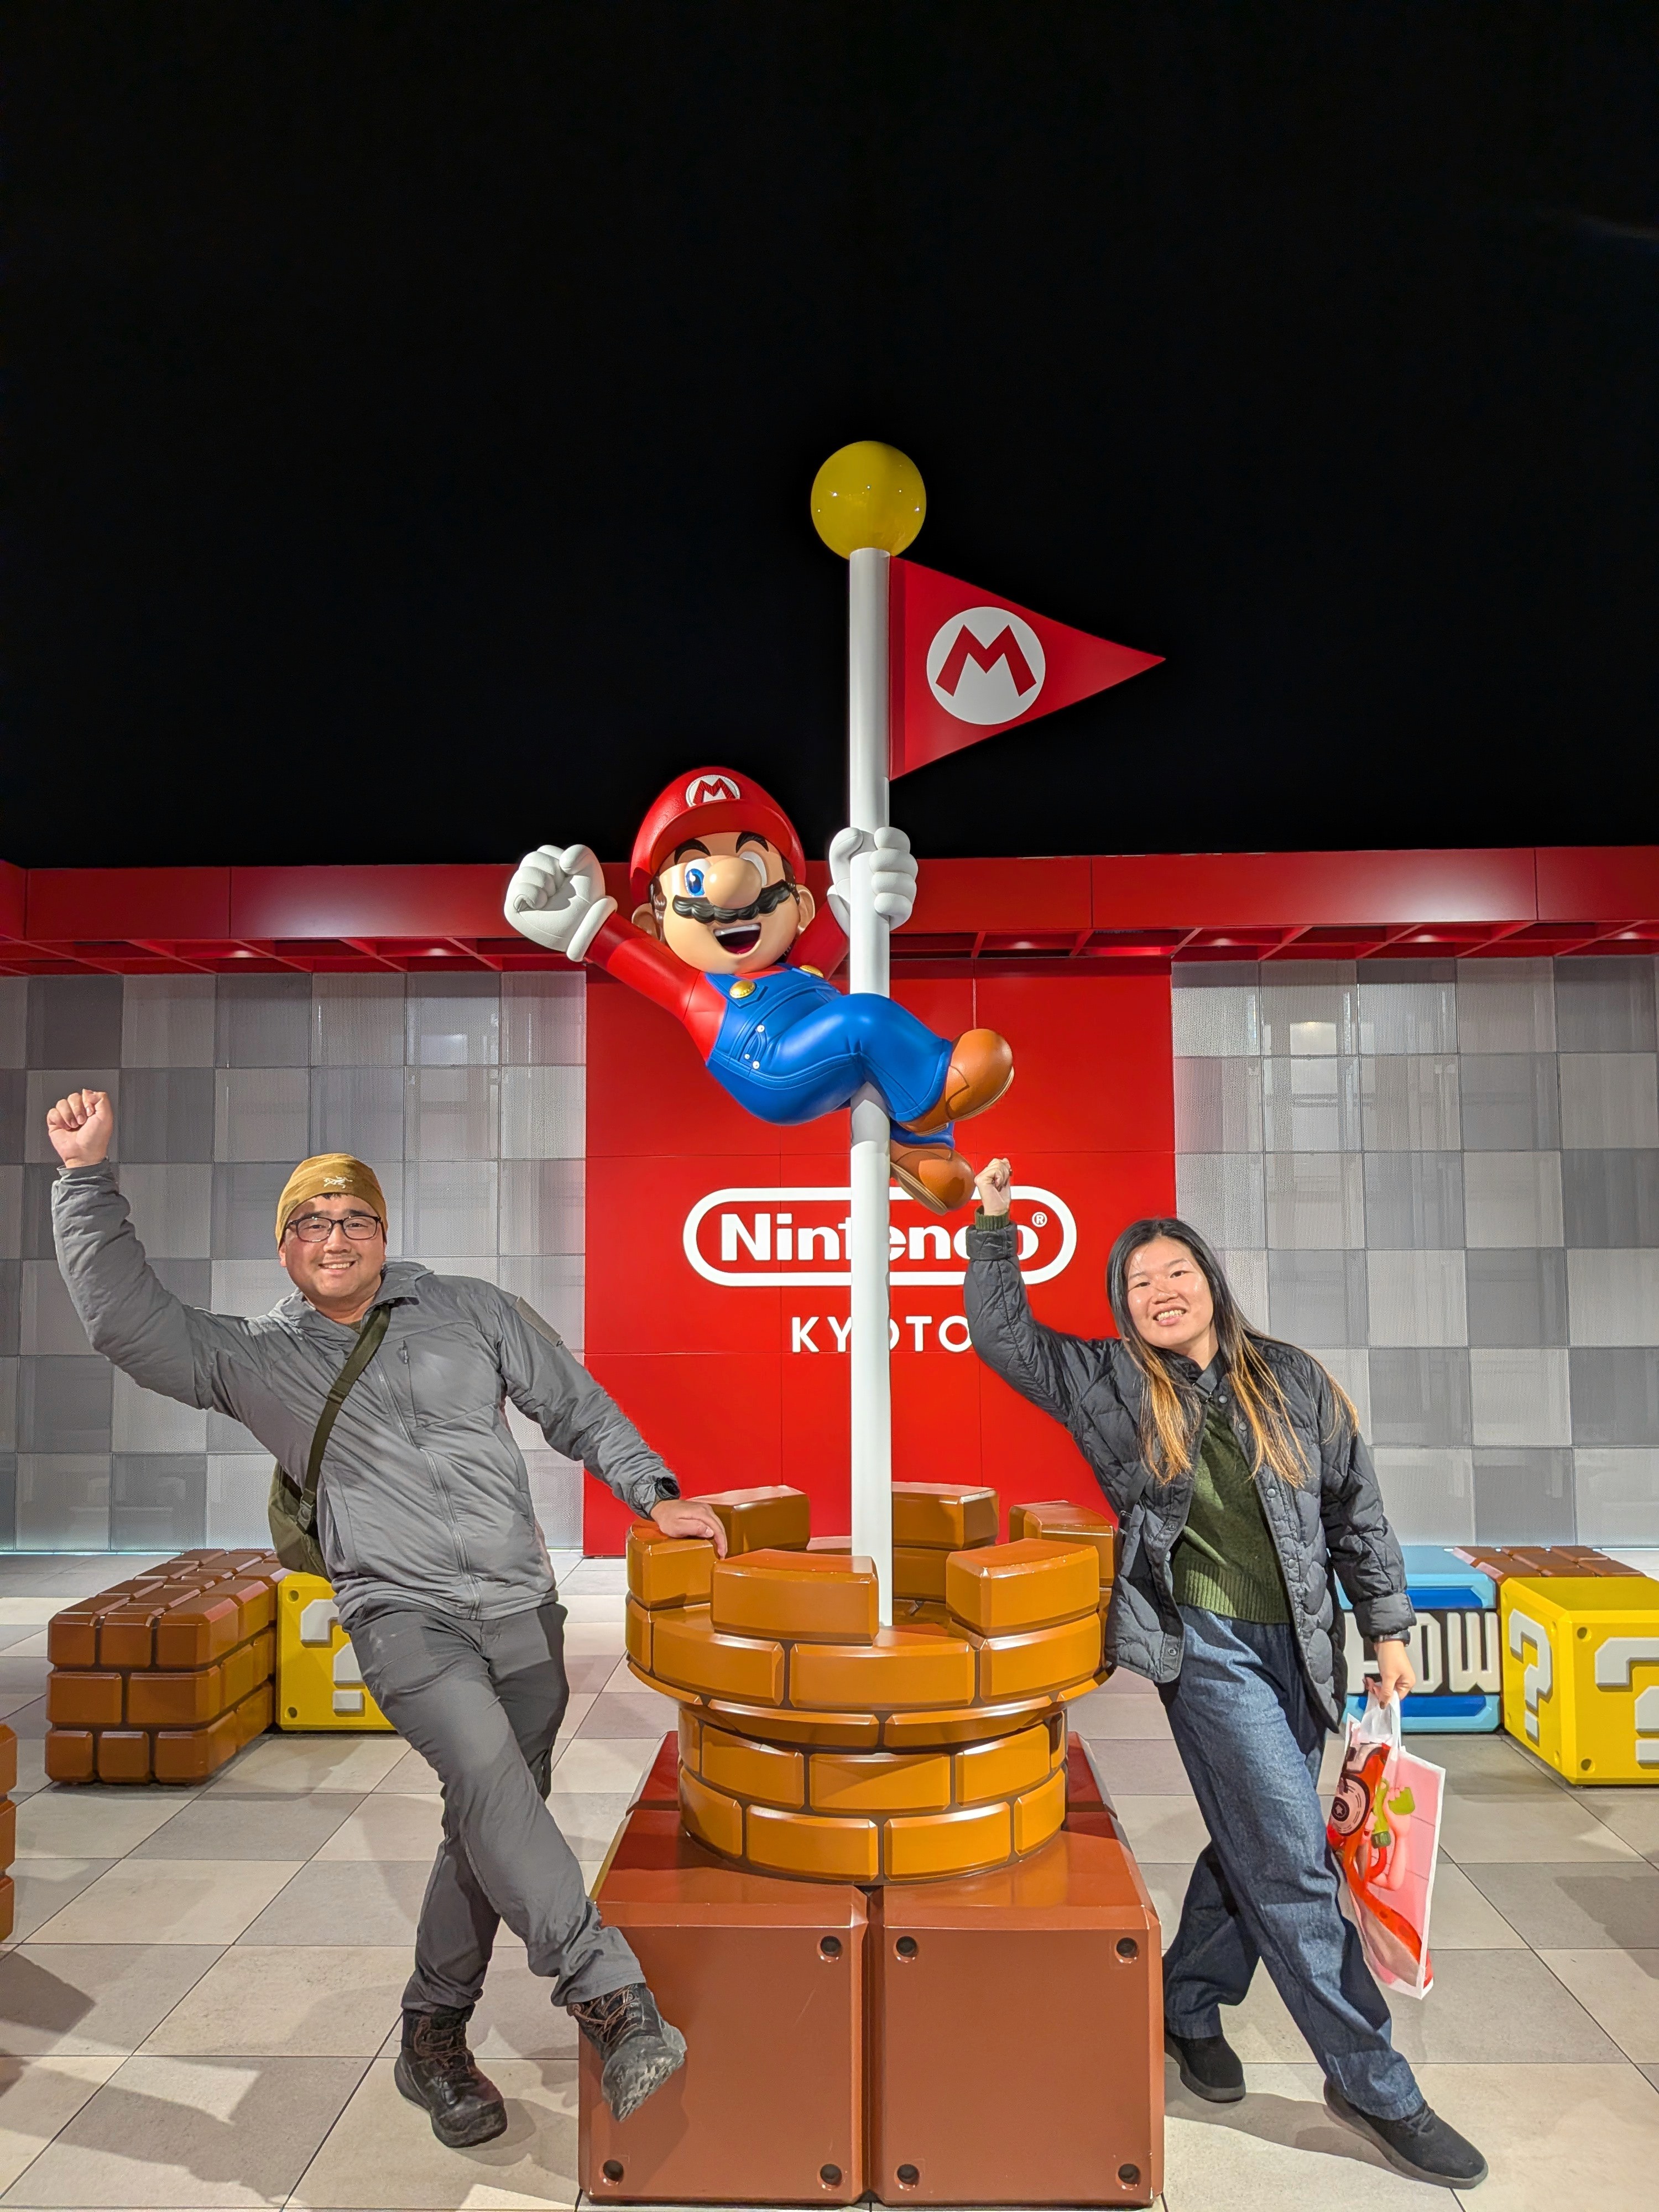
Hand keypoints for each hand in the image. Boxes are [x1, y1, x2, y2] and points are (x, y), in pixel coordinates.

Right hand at [47, 1088, 113, 1167]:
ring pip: (61, 1103)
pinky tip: (65, 1127)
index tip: (91, 1114)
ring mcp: (66, 1116)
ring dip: (68, 1116)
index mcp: (91, 1108)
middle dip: (77, 1110)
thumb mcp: (106, 1117)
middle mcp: (79, 1111)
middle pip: (73, 1097)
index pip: (85, 1094)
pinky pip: (52, 1112)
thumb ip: (102, 1099)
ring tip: (74, 1126)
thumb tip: (88, 1091)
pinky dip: (59, 1120)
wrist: (83, 1154)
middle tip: (82, 1122)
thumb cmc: (96, 1140)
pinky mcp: (55, 1122)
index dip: (87, 1103)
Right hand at [504, 844, 616, 959]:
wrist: (585, 922)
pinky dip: (534, 895)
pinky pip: (518, 889)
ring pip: (524, 873)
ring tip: (552, 900)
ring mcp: (519, 893)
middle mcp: (528, 879)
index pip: (544, 851)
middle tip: (560, 891)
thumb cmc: (586, 899)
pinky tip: (541, 904)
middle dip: (553, 874)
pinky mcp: (512, 908)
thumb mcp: (589, 867)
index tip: (569, 879)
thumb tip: (563, 862)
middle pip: (531, 858)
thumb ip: (578, 851)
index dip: (560, 864)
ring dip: (545, 886)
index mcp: (542, 867)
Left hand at [651, 1497, 728, 1555]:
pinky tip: (715, 1538)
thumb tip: (710, 1531)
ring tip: (720, 1549)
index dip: (721, 1542)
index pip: (717, 1528)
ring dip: (721, 1537)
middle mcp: (706, 1509)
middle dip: (723, 1541)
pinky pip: (714, 1522)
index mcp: (701, 1513)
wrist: (661, 1506)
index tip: (721, 1553)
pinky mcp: (703, 1510)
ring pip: (718, 1524)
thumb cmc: (666, 1518)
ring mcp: (705, 1508)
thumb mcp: (676, 1526)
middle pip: (720, 1526)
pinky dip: (716, 1531)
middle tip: (722, 1554)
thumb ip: (693, 1528)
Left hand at [827, 824, 918, 930]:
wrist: (842, 912)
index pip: (902, 842)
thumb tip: (856, 835)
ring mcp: (902, 896)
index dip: (895, 838)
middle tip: (873, 862)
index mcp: (891, 857)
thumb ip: (842, 844)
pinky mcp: (899, 915)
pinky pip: (905, 908)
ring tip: (874, 884)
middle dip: (892, 858)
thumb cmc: (846, 884)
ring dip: (891, 881)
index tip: (878, 838)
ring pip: (909, 885)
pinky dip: (893, 902)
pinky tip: (879, 902)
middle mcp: (901, 875)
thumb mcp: (839, 860)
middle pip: (910, 862)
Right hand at [974, 1156, 1012, 1216]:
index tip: (1007, 1175)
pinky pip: (995, 1171)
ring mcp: (980, 1177)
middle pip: (996, 1161)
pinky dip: (1000, 1178)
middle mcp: (981, 1175)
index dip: (1004, 1166)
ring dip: (1003, 1175)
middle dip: (1004, 1171)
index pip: (996, 1161)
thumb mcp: (1005, 1180)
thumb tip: (1004, 1160)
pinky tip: (997, 1185)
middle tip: (1002, 1183)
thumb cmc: (1000, 1200)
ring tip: (1000, 1184)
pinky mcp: (980, 1180)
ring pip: (996, 1165)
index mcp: (986, 1175)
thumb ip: (1003, 1170)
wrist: (998, 1210)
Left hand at [1371, 1638, 1415, 1705]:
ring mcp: (1397, 1676)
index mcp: (1408, 1683)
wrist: (1385, 1640)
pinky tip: (1370, 1680)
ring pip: (1385, 1688)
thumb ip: (1386, 1692)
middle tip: (1371, 1687)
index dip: (1386, 1699)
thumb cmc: (1391, 1655)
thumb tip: (1384, 1704)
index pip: (1396, 1698)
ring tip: (1369, 1682)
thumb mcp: (1388, 1676)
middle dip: (1379, 1691)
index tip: (1377, 1698)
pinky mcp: (1390, 1672)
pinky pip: (1383, 1682)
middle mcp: (1404, 1680)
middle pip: (1390, 1693)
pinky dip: (1376, 1682)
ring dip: (1376, 1686)